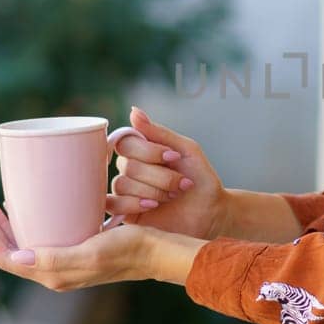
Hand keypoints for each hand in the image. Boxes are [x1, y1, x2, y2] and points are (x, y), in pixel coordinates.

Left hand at [0, 196, 205, 288]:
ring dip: (1, 224)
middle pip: (8, 249)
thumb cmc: (130, 250)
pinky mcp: (74, 248)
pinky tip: (24, 206)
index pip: (5, 256)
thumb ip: (55, 259)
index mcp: (52, 273)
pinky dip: (24, 221)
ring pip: (21, 242)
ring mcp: (63, 260)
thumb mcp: (92, 252)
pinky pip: (38, 236)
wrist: (159, 251)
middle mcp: (53, 270)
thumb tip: (15, 257)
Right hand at [109, 106, 228, 240]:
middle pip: (127, 165)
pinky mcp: (125, 212)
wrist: (211, 211)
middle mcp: (131, 168)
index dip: (148, 151)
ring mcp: (127, 191)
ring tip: (173, 196)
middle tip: (181, 183)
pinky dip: (133, 203)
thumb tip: (134, 111)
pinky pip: (112, 204)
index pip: (126, 142)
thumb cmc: (200, 178)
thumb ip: (159, 132)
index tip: (174, 157)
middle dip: (159, 176)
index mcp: (142, 151)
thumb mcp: (186, 150)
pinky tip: (153, 206)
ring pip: (122, 184)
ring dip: (153, 191)